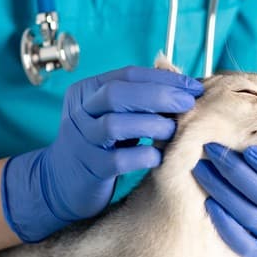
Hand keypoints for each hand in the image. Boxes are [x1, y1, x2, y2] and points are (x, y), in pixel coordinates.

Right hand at [1, 67, 202, 241]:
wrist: (63, 182)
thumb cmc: (100, 144)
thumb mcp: (114, 114)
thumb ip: (140, 98)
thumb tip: (184, 85)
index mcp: (86, 91)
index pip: (126, 75)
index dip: (163, 78)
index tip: (193, 87)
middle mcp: (79, 112)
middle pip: (116, 94)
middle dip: (158, 95)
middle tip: (187, 103)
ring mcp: (82, 141)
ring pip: (114, 125)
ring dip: (151, 124)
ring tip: (173, 130)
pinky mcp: (90, 169)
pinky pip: (118, 160)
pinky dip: (143, 156)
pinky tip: (158, 157)